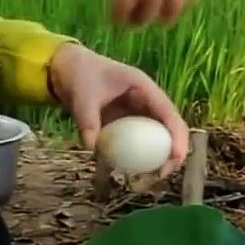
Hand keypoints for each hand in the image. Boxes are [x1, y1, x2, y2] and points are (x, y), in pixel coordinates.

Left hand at [47, 43, 189, 177]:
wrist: (66, 68)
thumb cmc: (79, 75)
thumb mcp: (83, 97)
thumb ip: (88, 121)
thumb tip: (92, 149)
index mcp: (143, 87)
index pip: (168, 112)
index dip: (177, 135)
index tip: (176, 157)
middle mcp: (145, 99)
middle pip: (169, 126)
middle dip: (173, 151)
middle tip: (162, 174)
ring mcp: (137, 110)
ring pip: (156, 135)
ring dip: (158, 155)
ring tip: (150, 177)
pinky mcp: (126, 120)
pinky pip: (138, 140)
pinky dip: (138, 154)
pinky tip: (130, 169)